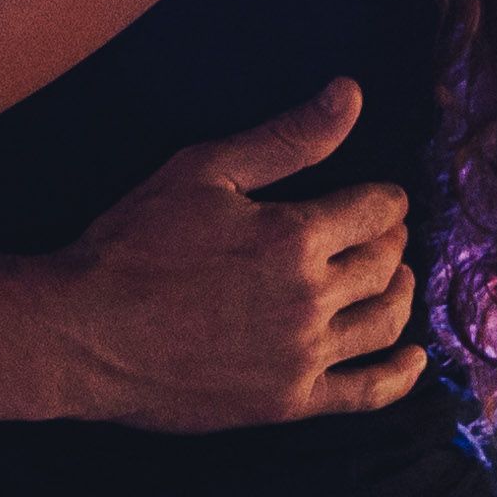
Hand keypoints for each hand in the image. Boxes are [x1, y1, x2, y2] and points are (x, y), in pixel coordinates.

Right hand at [43, 77, 432, 431]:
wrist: (83, 332)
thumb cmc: (132, 244)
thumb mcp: (204, 170)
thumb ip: (286, 138)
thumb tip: (351, 94)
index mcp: (294, 236)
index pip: (374, 211)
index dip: (386, 200)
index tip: (382, 199)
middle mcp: (309, 297)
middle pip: (382, 264)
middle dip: (391, 243)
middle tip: (383, 236)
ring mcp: (301, 355)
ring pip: (383, 322)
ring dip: (400, 295)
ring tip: (395, 281)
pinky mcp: (287, 402)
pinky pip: (366, 393)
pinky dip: (400, 376)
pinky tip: (414, 360)